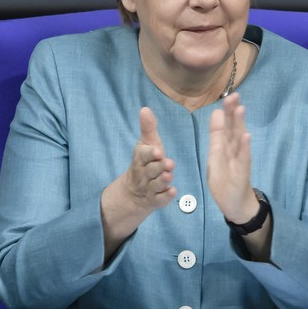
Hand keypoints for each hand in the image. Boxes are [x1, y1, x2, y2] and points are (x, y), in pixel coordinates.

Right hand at [101, 107, 175, 258]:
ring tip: (169, 176)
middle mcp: (143, 173)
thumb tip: (145, 108)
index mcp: (141, 158)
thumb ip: (148, 128)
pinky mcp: (155, 200)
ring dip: (162, 180)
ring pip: (155, 185)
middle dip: (159, 167)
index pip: (143, 155)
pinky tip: (173, 192)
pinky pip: (159, 200)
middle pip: (150, 170)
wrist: (134, 191)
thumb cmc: (146, 162)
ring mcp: (149, 188)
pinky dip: (165, 197)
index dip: (150, 154)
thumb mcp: (146, 144)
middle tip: (168, 163)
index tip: (158, 151)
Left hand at [207, 93, 258, 222]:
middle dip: (233, 113)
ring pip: (239, 140)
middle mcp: (234, 150)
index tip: (228, 97)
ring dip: (240, 125)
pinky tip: (246, 137)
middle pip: (233, 129)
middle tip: (234, 95)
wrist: (236, 204)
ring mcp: (239, 160)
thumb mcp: (215, 159)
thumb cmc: (225, 181)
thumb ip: (217, 138)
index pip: (225, 126)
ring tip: (240, 109)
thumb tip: (216, 115)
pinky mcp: (242, 172)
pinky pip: (244, 159)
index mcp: (225, 147)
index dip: (226, 112)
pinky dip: (245, 148)